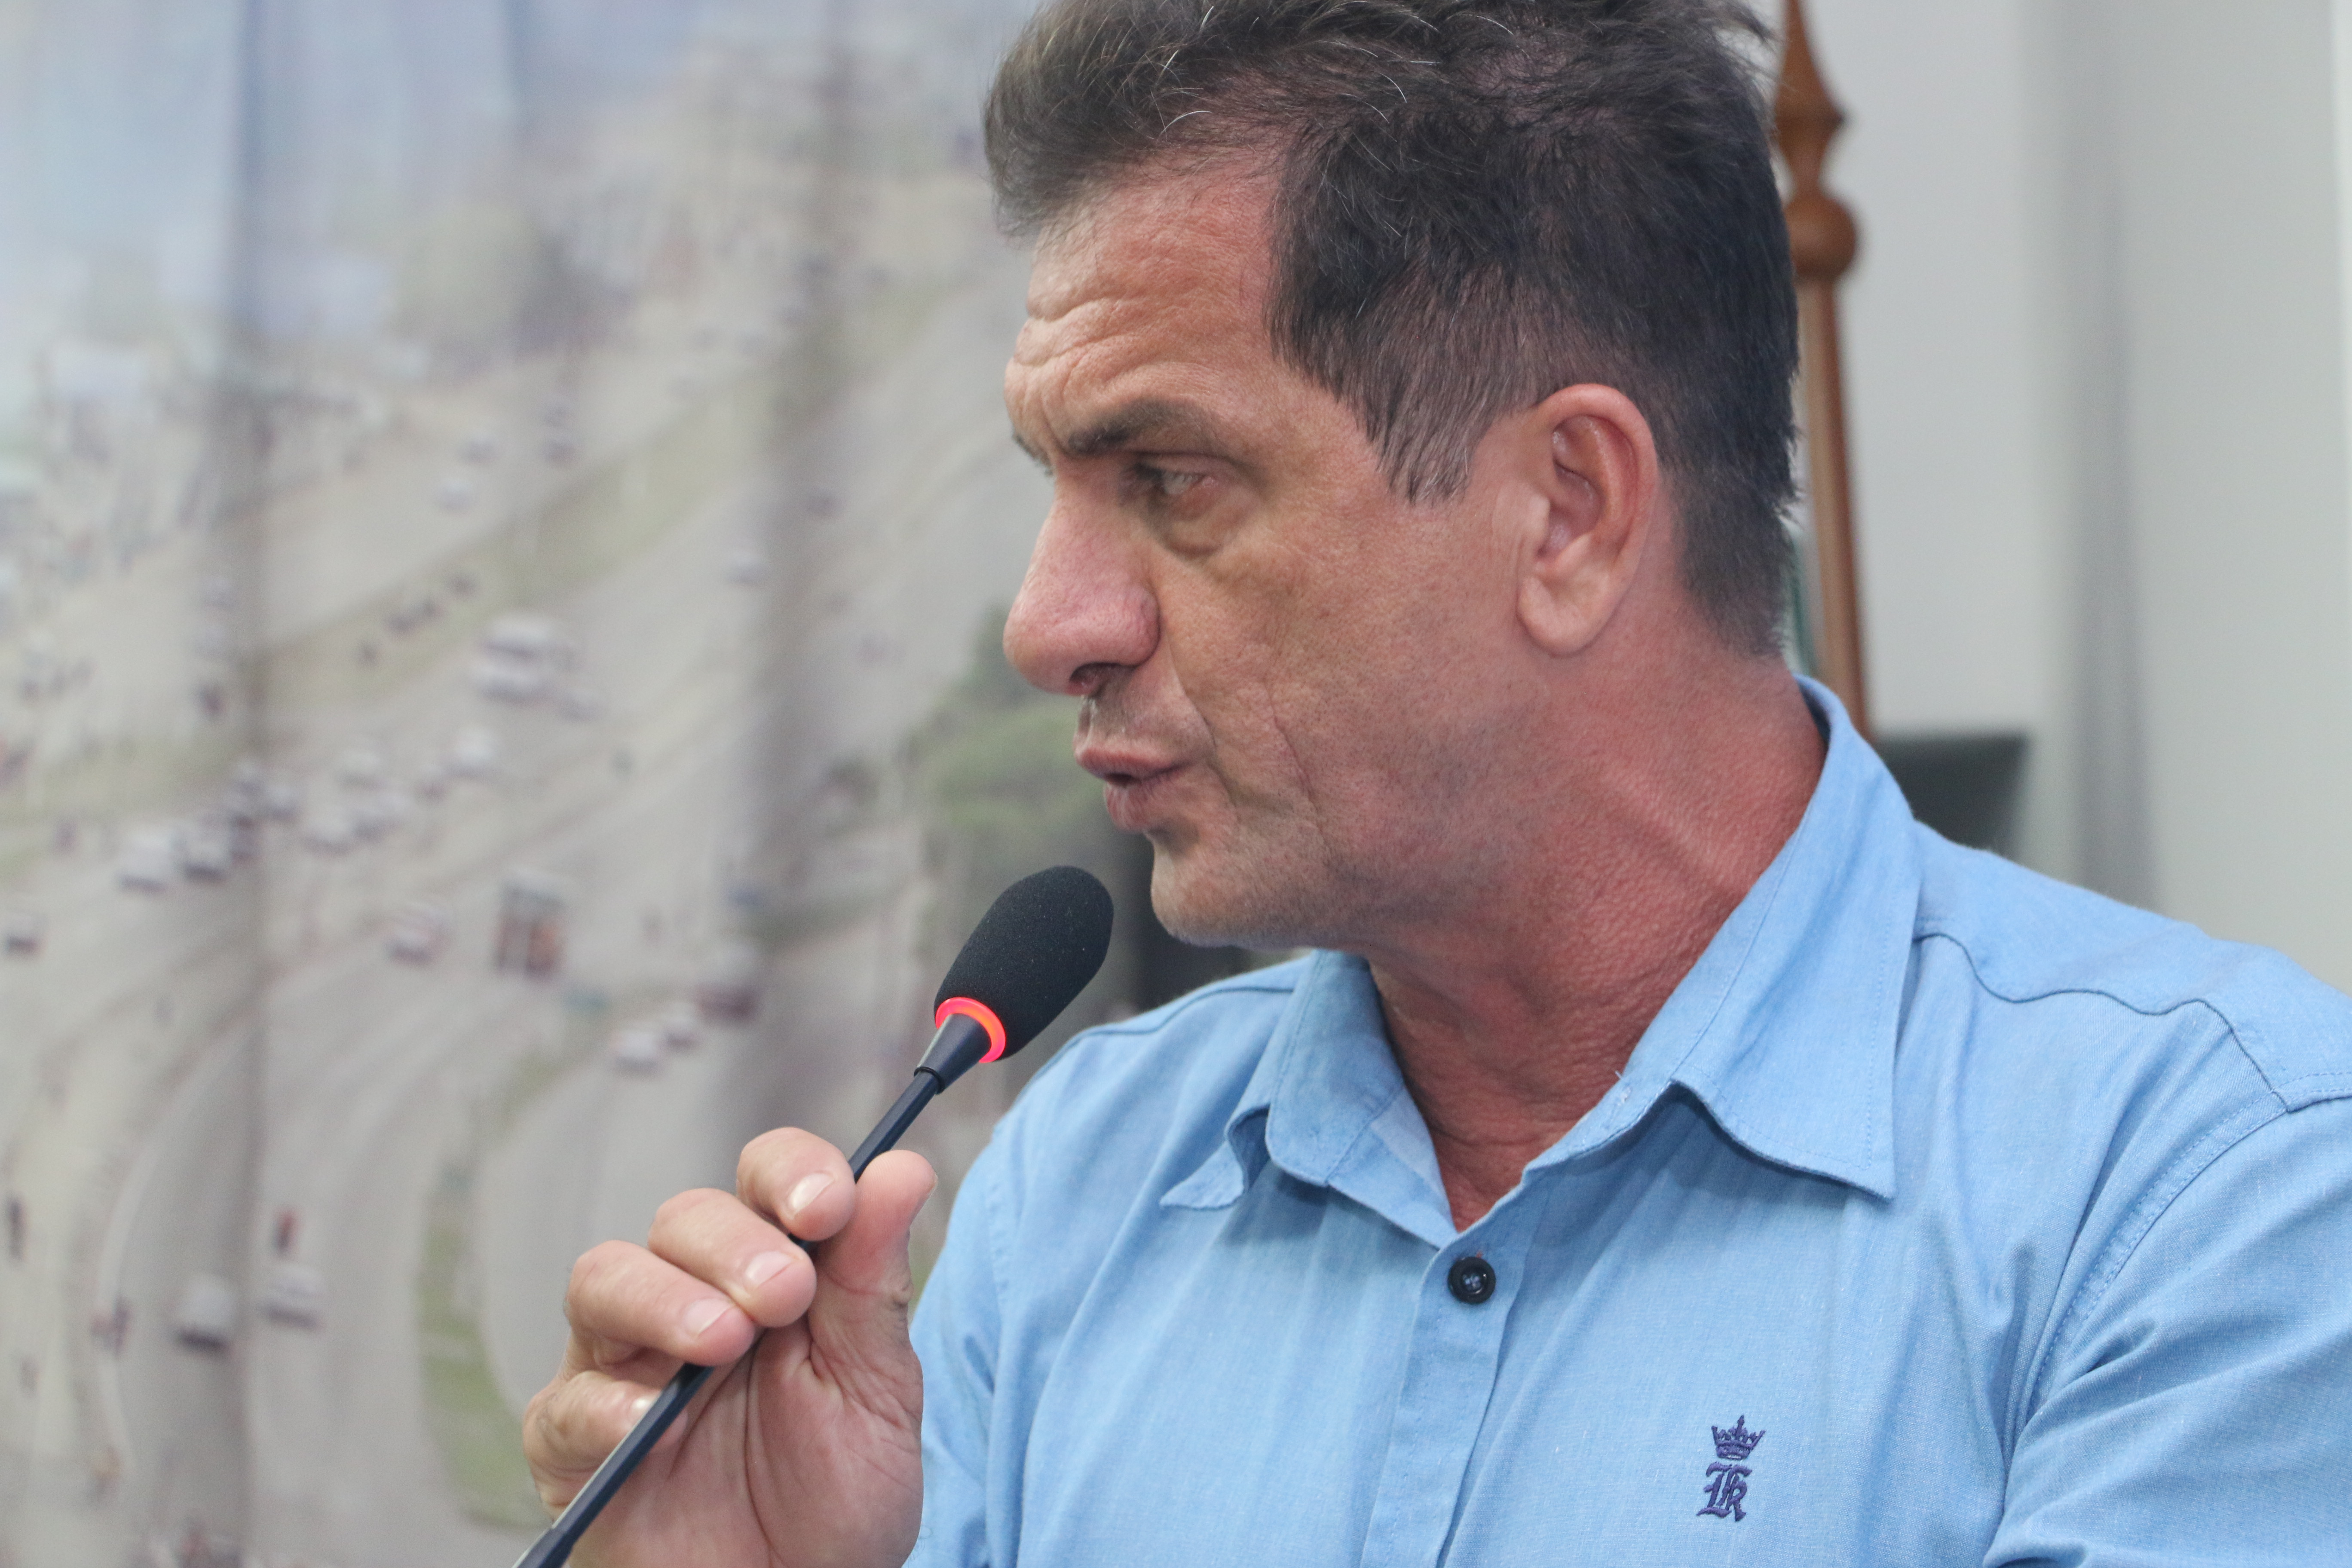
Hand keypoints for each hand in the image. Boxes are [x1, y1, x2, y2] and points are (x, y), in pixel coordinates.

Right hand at [523, 1130, 935, 1567]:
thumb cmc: (837, 1496)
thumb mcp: (875, 1388)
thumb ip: (874, 1280)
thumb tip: (902, 1169)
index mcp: (771, 1274)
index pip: (765, 1182)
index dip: (791, 1172)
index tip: (828, 1204)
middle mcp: (690, 1301)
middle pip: (684, 1219)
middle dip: (736, 1245)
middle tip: (785, 1297)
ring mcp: (625, 1368)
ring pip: (604, 1279)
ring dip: (663, 1297)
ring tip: (721, 1341)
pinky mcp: (575, 1446)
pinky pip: (563, 1402)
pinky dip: (601, 1402)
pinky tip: (647, 1419)